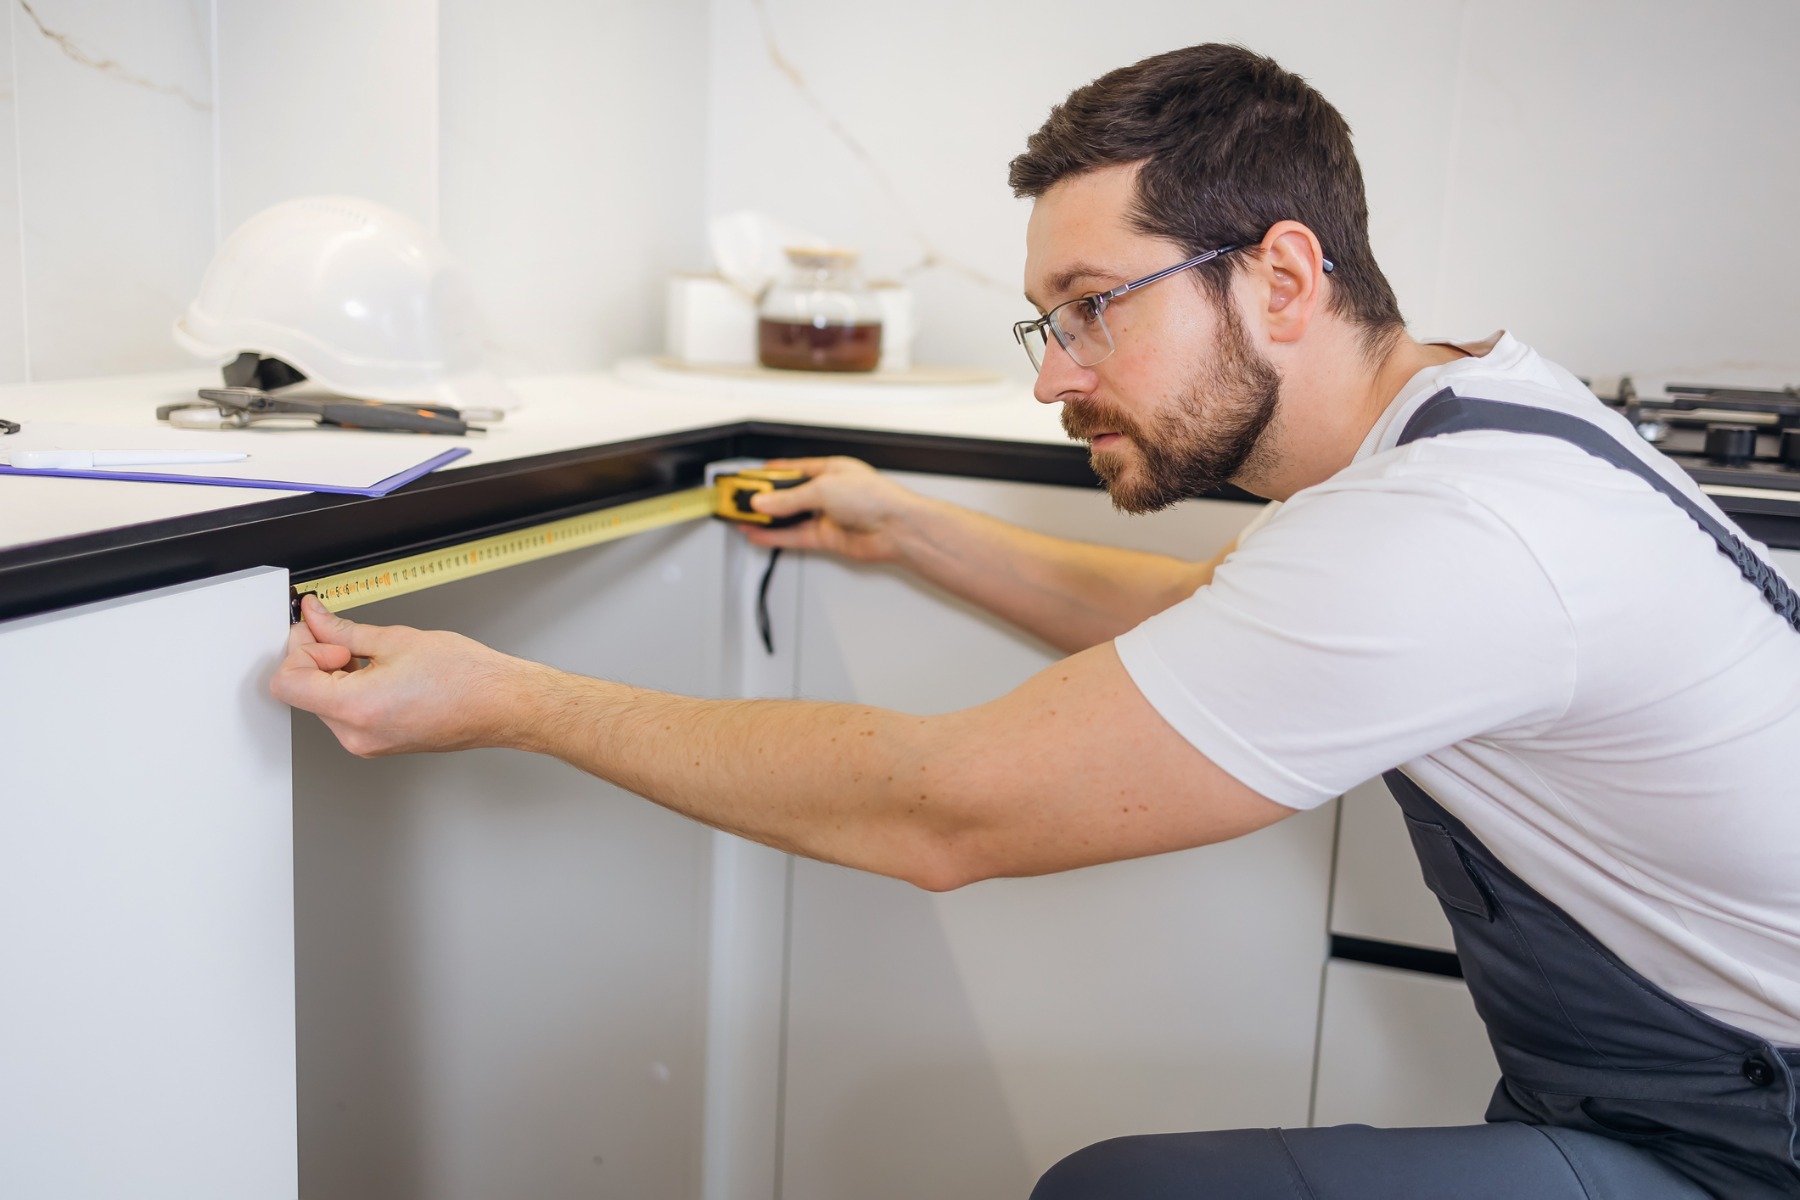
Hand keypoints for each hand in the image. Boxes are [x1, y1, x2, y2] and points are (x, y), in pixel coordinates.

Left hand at [270, 595, 539, 756]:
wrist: (501, 705)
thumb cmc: (465, 678)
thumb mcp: (396, 640)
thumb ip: (344, 630)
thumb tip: (316, 620)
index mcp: (356, 708)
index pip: (288, 681)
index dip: (300, 649)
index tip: (320, 632)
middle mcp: (356, 735)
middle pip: (304, 691)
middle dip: (317, 656)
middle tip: (344, 633)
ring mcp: (367, 744)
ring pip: (324, 701)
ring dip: (336, 672)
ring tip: (374, 654)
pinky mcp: (379, 744)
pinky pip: (347, 713)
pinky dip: (352, 688)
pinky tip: (380, 671)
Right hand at [740, 457, 924, 562]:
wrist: (896, 528)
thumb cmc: (875, 498)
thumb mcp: (824, 488)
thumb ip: (790, 497)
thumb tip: (765, 502)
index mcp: (829, 470)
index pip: (791, 470)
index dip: (768, 474)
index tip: (747, 479)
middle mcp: (827, 493)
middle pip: (787, 495)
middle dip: (763, 499)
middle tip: (738, 501)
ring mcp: (826, 516)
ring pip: (788, 518)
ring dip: (766, 519)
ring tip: (741, 518)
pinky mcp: (826, 539)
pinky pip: (793, 537)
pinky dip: (774, 537)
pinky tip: (757, 534)